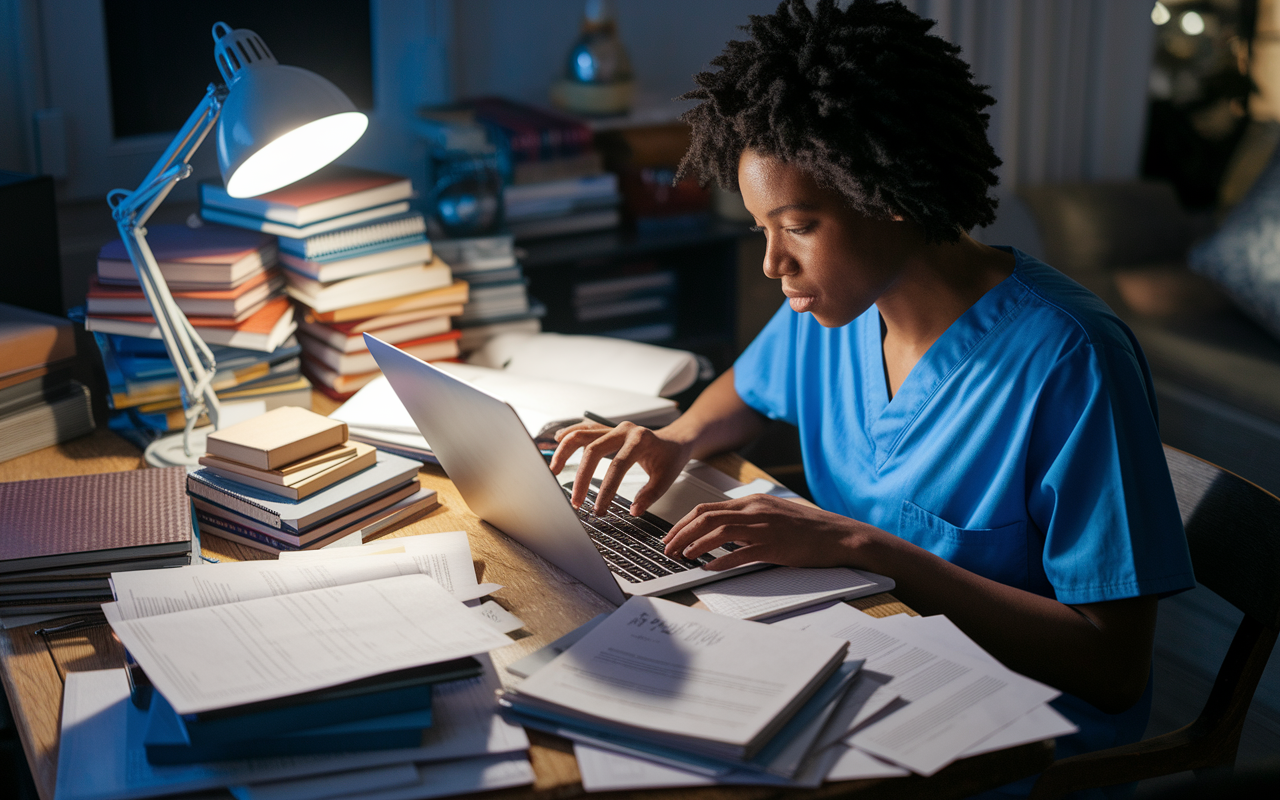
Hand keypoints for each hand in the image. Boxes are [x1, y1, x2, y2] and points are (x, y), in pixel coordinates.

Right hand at [548, 420, 693, 515]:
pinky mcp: (606, 429)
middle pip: (593, 449)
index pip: (617, 465)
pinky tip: (556, 442)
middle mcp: (624, 430)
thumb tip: (633, 511)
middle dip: (581, 477)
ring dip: (565, 452)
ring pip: (582, 434)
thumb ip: (650, 495)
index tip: (599, 508)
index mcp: (640, 440)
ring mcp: (613, 427)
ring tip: (553, 471)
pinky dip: (568, 436)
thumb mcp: (667, 478)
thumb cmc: (670, 458)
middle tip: (576, 501)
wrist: (674, 440)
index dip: (606, 488)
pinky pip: (583, 430)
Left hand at [662, 494, 878, 569]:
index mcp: (752, 502)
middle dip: (681, 533)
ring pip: (718, 531)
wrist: (838, 535)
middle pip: (706, 517)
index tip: (671, 536)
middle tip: (667, 549)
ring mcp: (764, 527)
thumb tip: (720, 532)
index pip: (707, 508)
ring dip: (695, 545)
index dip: (683, 523)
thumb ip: (747, 520)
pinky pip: (740, 553)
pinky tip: (708, 567)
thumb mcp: (773, 515)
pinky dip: (720, 559)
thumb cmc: (806, 529)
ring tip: (682, 557)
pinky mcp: (774, 546)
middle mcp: (755, 510)